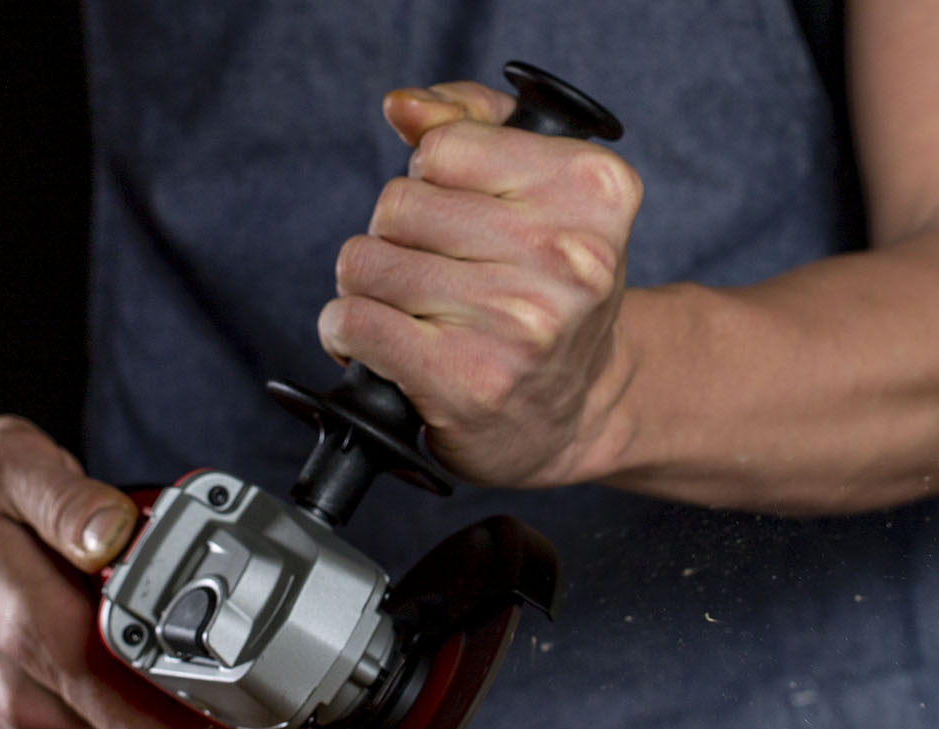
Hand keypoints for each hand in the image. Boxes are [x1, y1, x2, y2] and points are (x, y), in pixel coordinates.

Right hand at [0, 415, 224, 728]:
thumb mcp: (14, 463)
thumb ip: (71, 499)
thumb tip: (115, 533)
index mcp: (30, 630)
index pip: (137, 716)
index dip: (206, 715)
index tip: (247, 690)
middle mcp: (19, 691)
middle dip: (187, 704)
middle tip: (209, 651)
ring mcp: (14, 720)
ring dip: (150, 708)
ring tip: (148, 645)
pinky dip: (115, 715)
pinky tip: (111, 667)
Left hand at [318, 81, 642, 488]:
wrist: (576, 412)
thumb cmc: (547, 291)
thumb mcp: (541, 194)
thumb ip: (472, 124)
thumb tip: (403, 107)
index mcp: (592, 190)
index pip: (444, 145)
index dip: (433, 179)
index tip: (459, 215)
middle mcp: (566, 256)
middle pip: (398, 203)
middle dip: (397, 236)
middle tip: (436, 271)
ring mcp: (519, 323)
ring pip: (367, 262)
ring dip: (370, 287)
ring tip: (413, 311)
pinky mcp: (468, 381)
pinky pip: (354, 321)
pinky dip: (346, 332)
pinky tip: (381, 345)